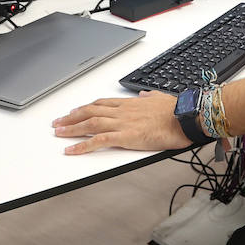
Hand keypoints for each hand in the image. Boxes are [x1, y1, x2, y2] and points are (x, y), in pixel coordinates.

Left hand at [51, 91, 189, 154]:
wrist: (185, 118)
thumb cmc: (176, 111)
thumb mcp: (160, 98)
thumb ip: (150, 96)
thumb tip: (144, 95)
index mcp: (130, 104)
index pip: (101, 104)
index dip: (85, 107)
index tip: (75, 111)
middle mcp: (122, 111)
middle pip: (90, 112)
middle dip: (72, 117)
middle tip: (58, 122)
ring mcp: (122, 123)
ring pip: (90, 124)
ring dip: (71, 128)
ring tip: (58, 133)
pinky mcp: (125, 136)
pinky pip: (98, 141)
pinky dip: (82, 145)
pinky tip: (71, 150)